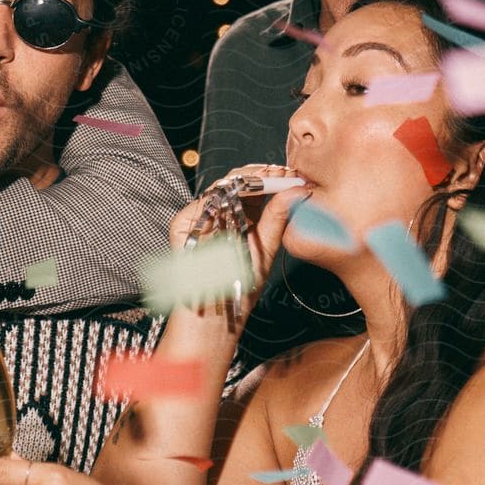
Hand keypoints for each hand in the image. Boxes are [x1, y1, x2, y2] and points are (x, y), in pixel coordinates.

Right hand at [172, 170, 309, 307]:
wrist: (216, 312)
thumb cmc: (240, 286)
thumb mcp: (267, 247)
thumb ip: (279, 217)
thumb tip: (300, 190)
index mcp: (240, 217)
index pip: (254, 187)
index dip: (272, 177)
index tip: (294, 174)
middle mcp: (220, 213)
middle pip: (238, 181)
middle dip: (262, 174)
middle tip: (283, 172)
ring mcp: (200, 216)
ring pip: (222, 185)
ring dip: (248, 179)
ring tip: (270, 179)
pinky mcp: (184, 223)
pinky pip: (205, 201)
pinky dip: (226, 194)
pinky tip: (246, 192)